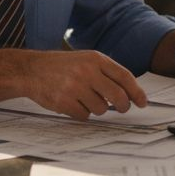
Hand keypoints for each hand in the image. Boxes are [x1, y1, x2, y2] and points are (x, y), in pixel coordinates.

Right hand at [19, 50, 147, 120]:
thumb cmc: (62, 66)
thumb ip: (106, 73)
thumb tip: (129, 93)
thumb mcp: (85, 60)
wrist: (32, 70)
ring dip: (97, 108)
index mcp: (95, 59)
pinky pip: (85, 116)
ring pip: (102, 109)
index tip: (142, 102)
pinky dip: (82, 113)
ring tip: (84, 99)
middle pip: (118, 96)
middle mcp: (87, 71)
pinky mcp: (64, 102)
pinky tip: (73, 103)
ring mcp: (75, 87)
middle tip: (122, 108)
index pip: (124, 76)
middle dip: (123, 106)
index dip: (136, 91)